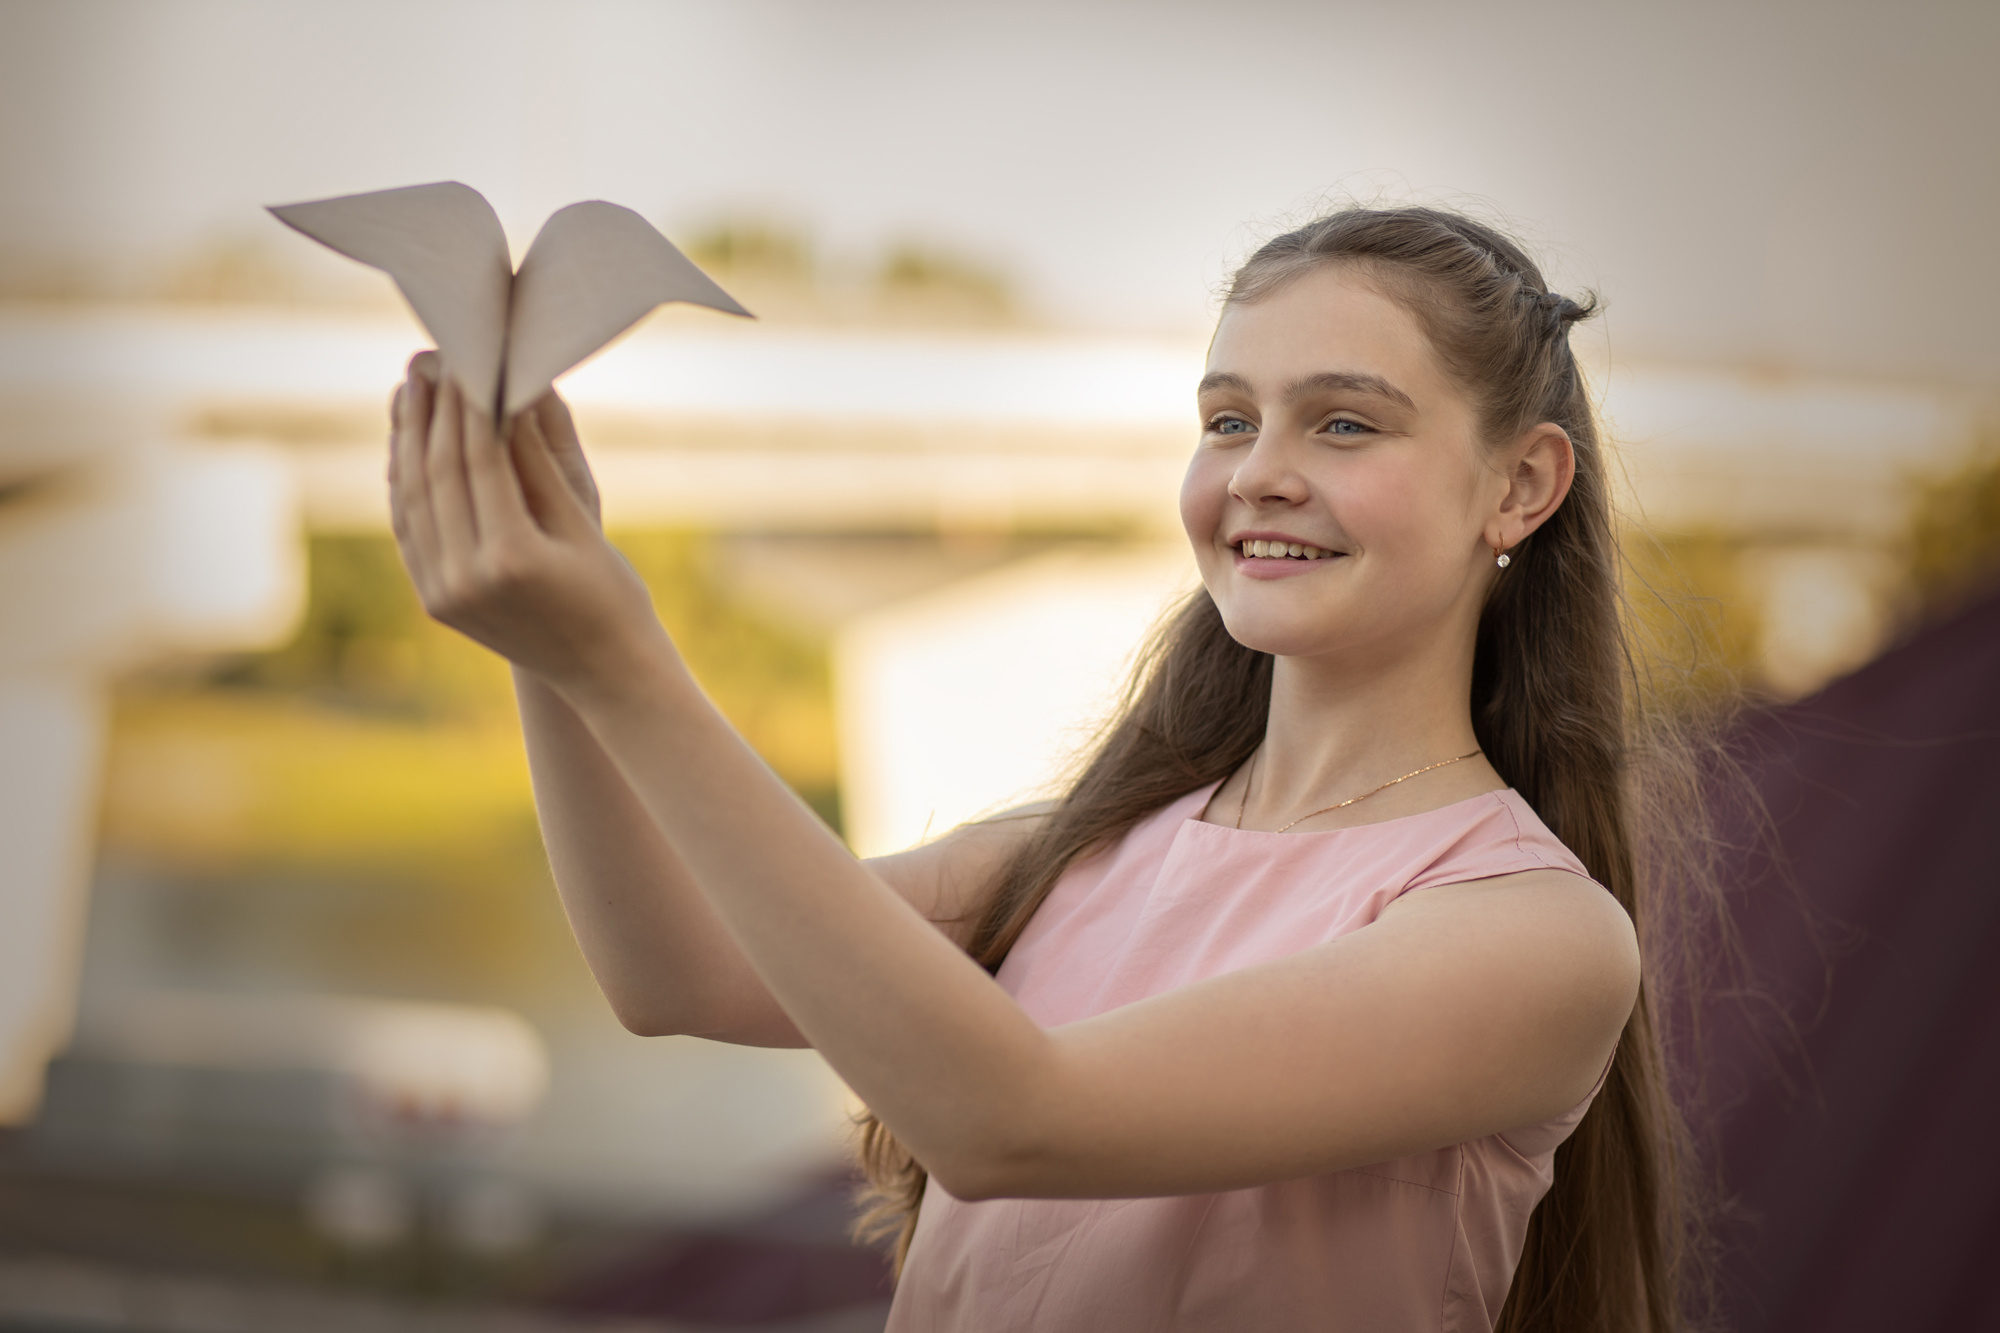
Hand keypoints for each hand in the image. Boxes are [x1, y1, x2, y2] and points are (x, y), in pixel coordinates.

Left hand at [388, 352, 670, 694]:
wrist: (602, 672)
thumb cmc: (611, 593)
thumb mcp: (580, 520)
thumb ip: (535, 459)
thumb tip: (507, 391)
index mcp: (511, 557)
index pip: (477, 461)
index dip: (468, 405)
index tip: (466, 359)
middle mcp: (466, 578)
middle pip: (435, 476)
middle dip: (431, 414)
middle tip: (429, 361)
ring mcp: (443, 594)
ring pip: (412, 500)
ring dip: (407, 442)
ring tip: (411, 391)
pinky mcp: (434, 601)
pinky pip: (410, 529)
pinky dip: (406, 484)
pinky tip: (408, 446)